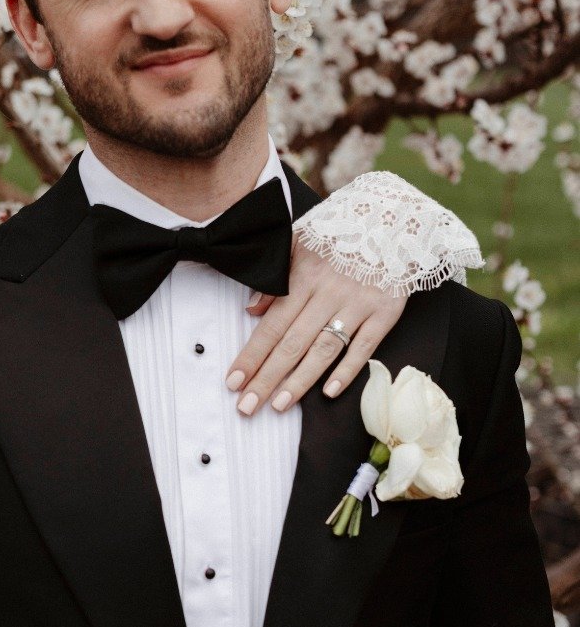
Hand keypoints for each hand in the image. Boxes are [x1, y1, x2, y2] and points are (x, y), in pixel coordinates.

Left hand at [225, 241, 407, 416]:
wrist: (394, 220)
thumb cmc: (341, 234)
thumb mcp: (299, 242)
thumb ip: (275, 277)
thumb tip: (252, 309)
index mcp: (303, 277)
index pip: (271, 325)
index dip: (251, 356)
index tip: (233, 382)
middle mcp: (328, 294)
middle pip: (292, 344)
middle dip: (267, 378)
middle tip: (247, 406)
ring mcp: (358, 304)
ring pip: (324, 350)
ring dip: (300, 381)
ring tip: (278, 405)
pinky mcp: (385, 312)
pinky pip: (365, 347)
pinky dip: (347, 370)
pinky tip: (329, 392)